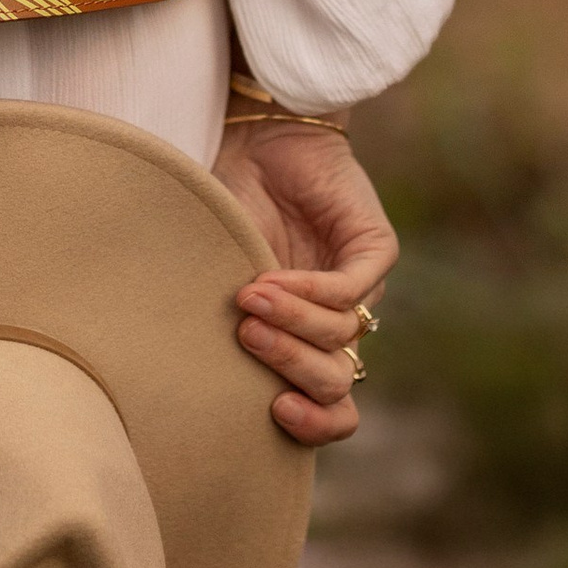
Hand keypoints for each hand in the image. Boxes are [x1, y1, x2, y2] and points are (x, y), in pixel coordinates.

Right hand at [213, 117, 396, 448]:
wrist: (259, 142)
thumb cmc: (231, 211)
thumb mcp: (220, 279)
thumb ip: (223, 328)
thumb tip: (192, 382)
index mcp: (305, 344)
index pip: (330, 410)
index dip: (312, 425)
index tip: (272, 412)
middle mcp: (339, 325)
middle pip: (336, 383)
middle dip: (289, 367)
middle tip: (246, 338)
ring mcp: (362, 290)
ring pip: (341, 335)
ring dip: (292, 321)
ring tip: (248, 298)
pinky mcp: (375, 251)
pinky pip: (351, 289)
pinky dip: (309, 290)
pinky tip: (271, 278)